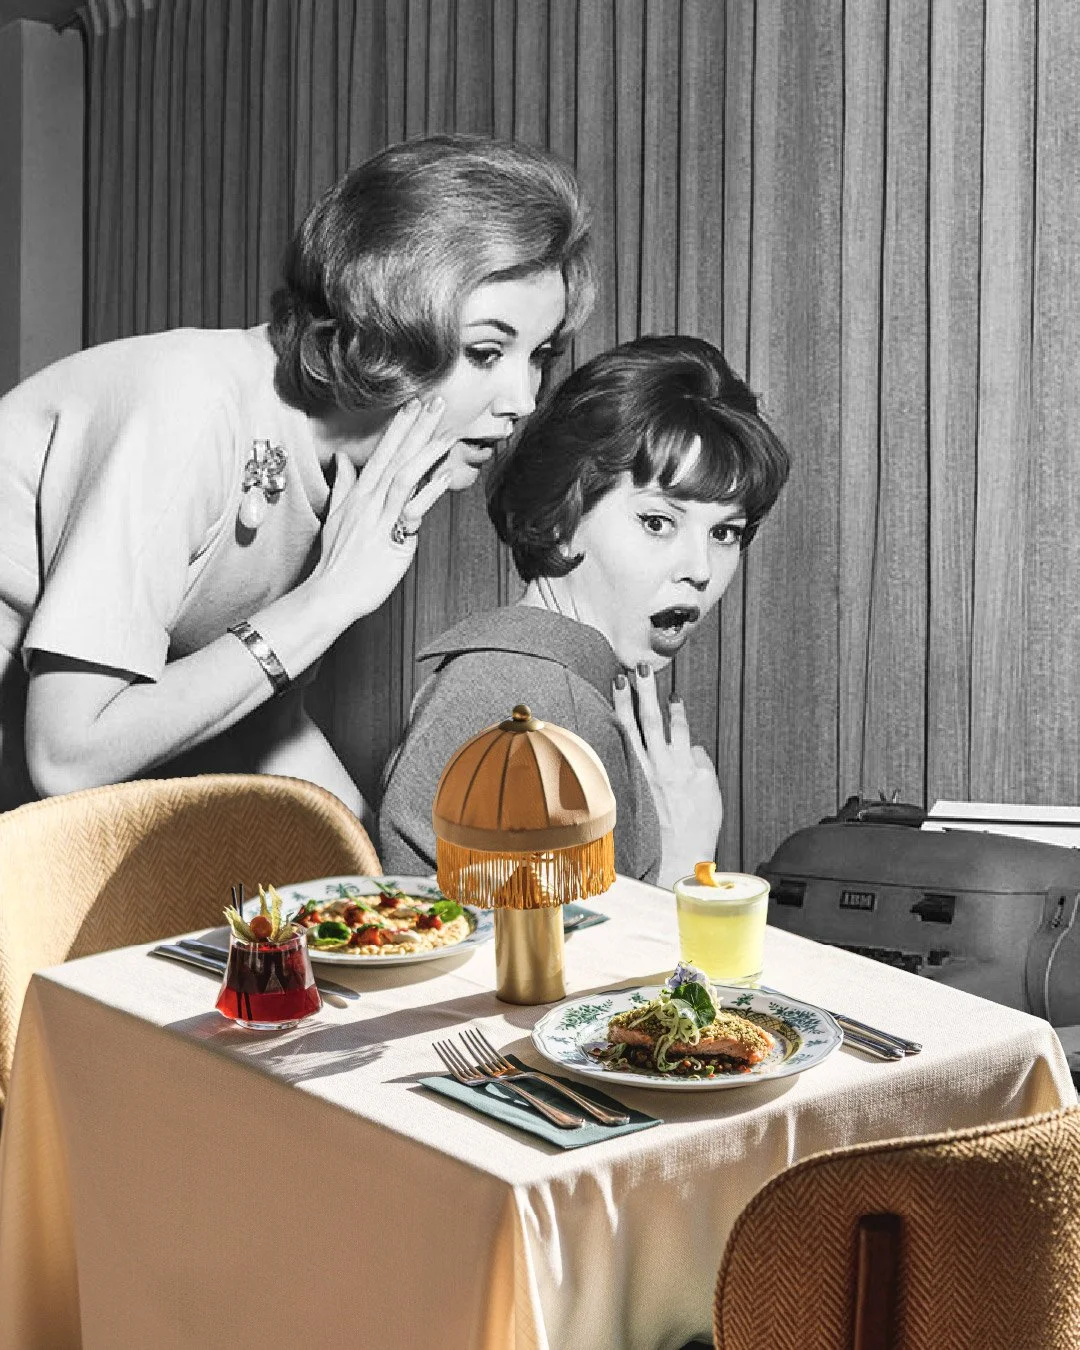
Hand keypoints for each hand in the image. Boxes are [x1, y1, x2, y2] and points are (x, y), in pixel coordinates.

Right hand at [314, 397, 458, 621]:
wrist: (329, 594)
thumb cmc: (336, 561)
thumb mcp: (336, 517)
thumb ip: (343, 485)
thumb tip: (343, 460)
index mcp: (359, 495)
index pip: (382, 453)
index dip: (399, 427)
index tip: (414, 403)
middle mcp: (369, 502)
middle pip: (396, 457)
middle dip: (418, 427)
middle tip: (438, 401)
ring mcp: (380, 519)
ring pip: (405, 476)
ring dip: (427, 451)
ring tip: (447, 431)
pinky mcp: (392, 540)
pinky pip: (413, 510)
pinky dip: (430, 491)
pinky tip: (446, 474)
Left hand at [613, 664, 722, 887]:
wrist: (680, 852)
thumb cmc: (698, 825)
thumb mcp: (710, 791)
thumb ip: (701, 763)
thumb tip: (692, 747)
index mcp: (686, 765)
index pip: (680, 728)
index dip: (677, 710)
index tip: (673, 695)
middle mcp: (663, 765)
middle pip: (653, 720)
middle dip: (647, 691)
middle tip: (641, 668)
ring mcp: (644, 773)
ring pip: (632, 730)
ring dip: (626, 703)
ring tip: (619, 681)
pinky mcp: (632, 782)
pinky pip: (623, 750)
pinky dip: (617, 731)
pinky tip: (610, 716)